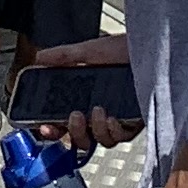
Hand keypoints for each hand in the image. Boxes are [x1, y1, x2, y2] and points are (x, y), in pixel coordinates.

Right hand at [17, 39, 143, 149]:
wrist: (150, 46)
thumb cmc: (122, 49)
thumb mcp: (87, 51)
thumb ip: (60, 56)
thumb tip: (38, 58)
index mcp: (84, 99)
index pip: (62, 124)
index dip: (51, 131)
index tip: (45, 127)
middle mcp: (99, 114)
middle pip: (81, 140)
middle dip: (74, 134)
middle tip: (73, 117)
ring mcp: (117, 120)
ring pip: (101, 141)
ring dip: (95, 130)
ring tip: (96, 110)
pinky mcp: (135, 122)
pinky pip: (122, 137)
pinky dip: (114, 130)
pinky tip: (112, 117)